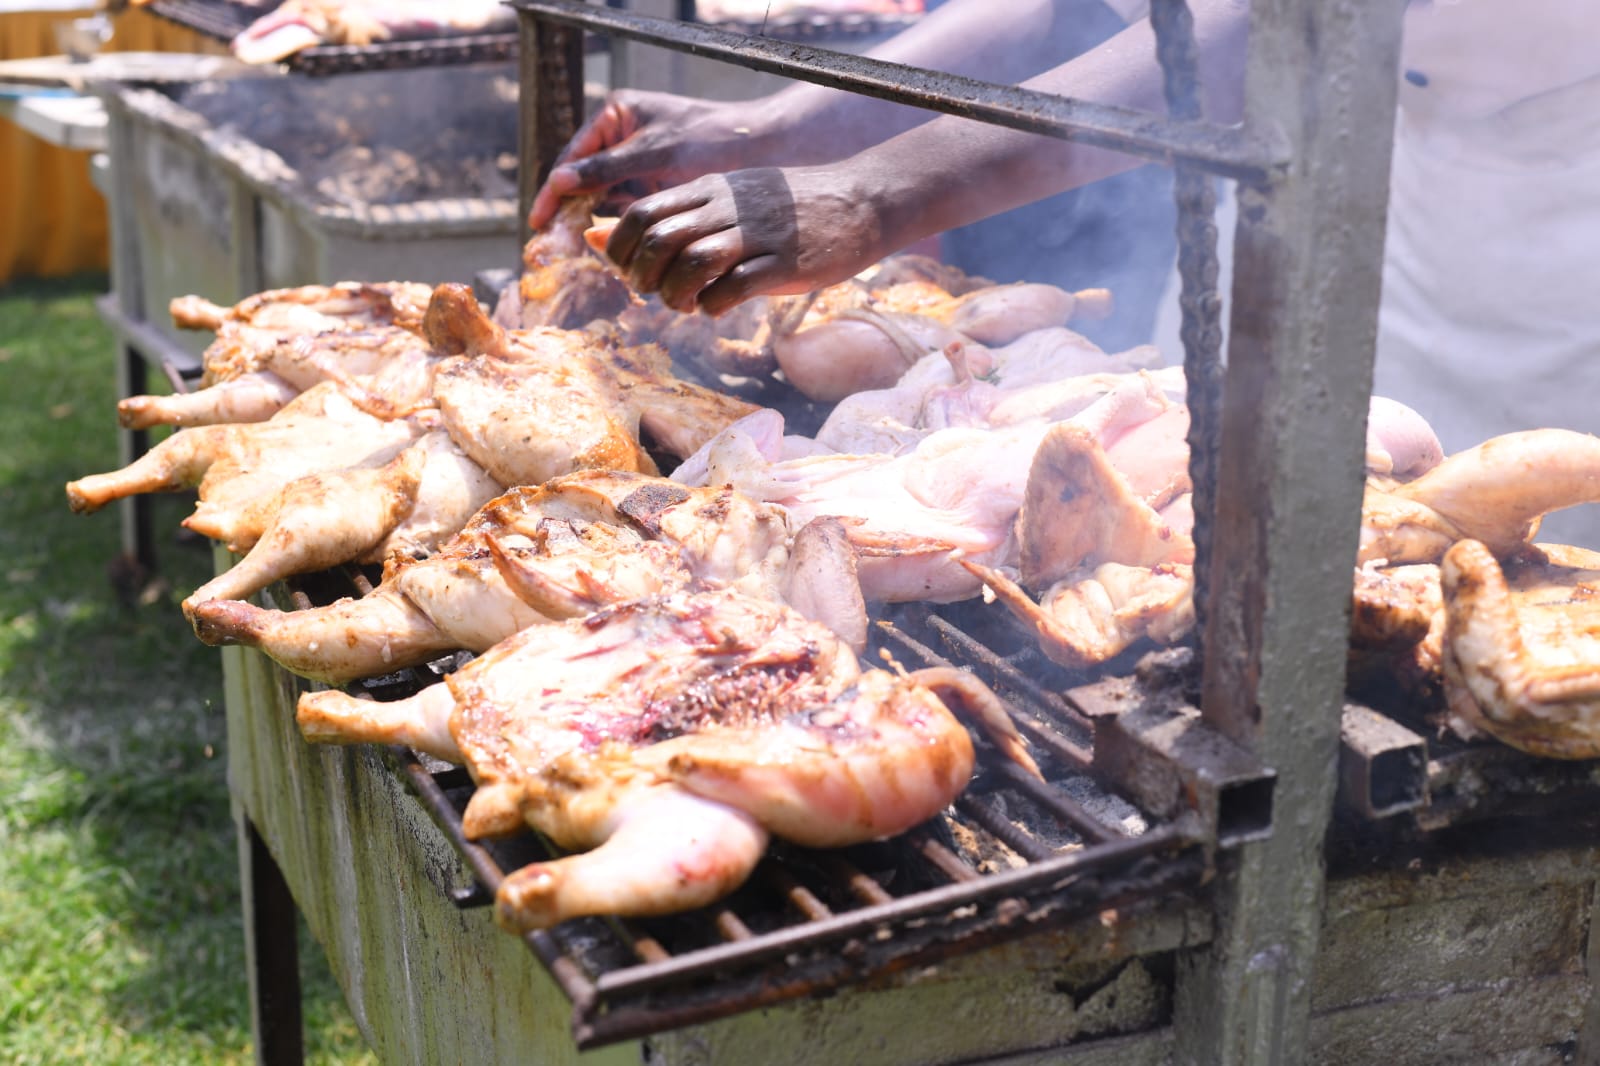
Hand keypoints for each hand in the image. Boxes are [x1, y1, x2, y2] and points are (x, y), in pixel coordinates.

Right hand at [528, 90, 777, 231]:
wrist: (761, 149)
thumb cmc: (710, 138)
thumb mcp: (656, 152)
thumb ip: (608, 167)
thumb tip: (558, 182)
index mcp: (615, 116)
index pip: (572, 157)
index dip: (553, 191)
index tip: (539, 222)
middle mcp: (621, 140)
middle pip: (583, 181)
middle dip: (569, 213)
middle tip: (550, 247)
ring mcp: (637, 167)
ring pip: (604, 201)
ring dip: (594, 226)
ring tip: (577, 256)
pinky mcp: (655, 190)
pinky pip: (628, 213)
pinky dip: (620, 232)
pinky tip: (613, 254)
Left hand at [599, 164, 892, 316]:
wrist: (861, 202)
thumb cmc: (787, 210)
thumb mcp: (727, 200)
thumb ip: (671, 217)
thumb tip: (599, 238)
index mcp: (709, 189)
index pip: (641, 213)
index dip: (623, 249)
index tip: (631, 271)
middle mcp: (727, 207)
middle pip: (660, 240)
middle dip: (644, 276)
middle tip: (655, 293)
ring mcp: (757, 235)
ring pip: (692, 264)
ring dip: (676, 295)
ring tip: (685, 304)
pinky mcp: (784, 264)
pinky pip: (733, 288)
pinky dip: (713, 306)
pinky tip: (716, 308)